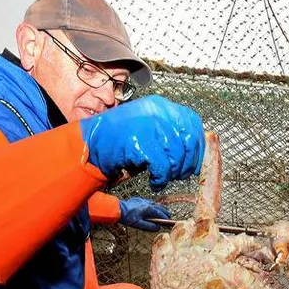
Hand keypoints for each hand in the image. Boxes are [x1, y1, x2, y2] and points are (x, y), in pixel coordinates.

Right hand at [80, 95, 204, 191]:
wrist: (90, 144)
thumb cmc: (118, 139)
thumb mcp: (148, 128)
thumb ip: (171, 133)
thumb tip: (196, 150)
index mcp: (161, 106)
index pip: (192, 123)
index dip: (198, 145)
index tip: (196, 160)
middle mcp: (158, 112)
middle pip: (189, 140)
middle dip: (188, 162)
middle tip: (181, 174)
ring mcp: (150, 126)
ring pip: (178, 155)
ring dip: (173, 173)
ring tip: (164, 178)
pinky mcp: (142, 143)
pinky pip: (163, 167)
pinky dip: (161, 179)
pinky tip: (155, 182)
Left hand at [119, 197, 170, 231]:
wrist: (118, 209)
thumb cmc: (128, 217)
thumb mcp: (139, 224)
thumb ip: (149, 226)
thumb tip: (157, 228)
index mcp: (148, 209)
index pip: (160, 213)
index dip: (165, 217)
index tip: (169, 220)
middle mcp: (147, 203)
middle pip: (159, 207)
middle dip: (164, 212)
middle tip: (168, 216)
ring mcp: (143, 201)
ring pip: (154, 204)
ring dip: (159, 208)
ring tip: (161, 213)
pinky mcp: (138, 200)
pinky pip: (148, 202)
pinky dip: (152, 206)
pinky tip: (151, 209)